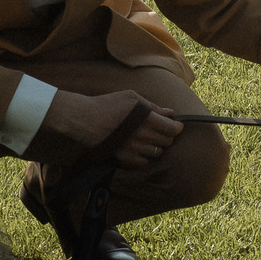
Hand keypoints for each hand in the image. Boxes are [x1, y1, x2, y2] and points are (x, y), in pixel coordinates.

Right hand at [44, 89, 182, 167]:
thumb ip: (153, 106)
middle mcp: (142, 135)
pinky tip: (137, 147)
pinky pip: (143, 162)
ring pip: (156, 153)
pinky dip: (144, 156)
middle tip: (160, 130)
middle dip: (167, 136)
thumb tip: (169, 113)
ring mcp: (133, 149)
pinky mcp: (124, 158)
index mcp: (147, 118)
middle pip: (167, 142)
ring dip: (156, 146)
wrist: (84, 119)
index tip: (174, 125)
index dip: (176, 127)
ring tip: (147, 139)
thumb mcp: (131, 97)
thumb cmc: (107, 104)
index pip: (172, 129)